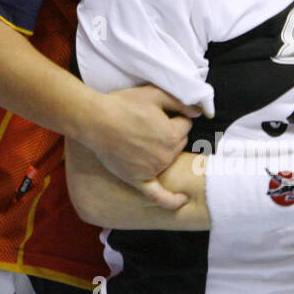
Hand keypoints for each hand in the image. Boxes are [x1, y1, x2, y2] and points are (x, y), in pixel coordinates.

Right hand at [84, 85, 201, 208]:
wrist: (95, 121)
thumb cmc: (122, 105)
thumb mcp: (153, 93)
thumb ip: (180, 102)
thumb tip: (198, 112)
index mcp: (172, 134)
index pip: (186, 125)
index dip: (174, 116)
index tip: (160, 112)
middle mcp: (166, 155)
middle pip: (180, 142)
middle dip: (171, 132)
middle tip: (149, 124)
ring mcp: (153, 169)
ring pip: (170, 159)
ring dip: (165, 151)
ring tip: (144, 139)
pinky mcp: (139, 180)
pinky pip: (159, 195)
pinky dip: (172, 200)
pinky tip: (183, 200)